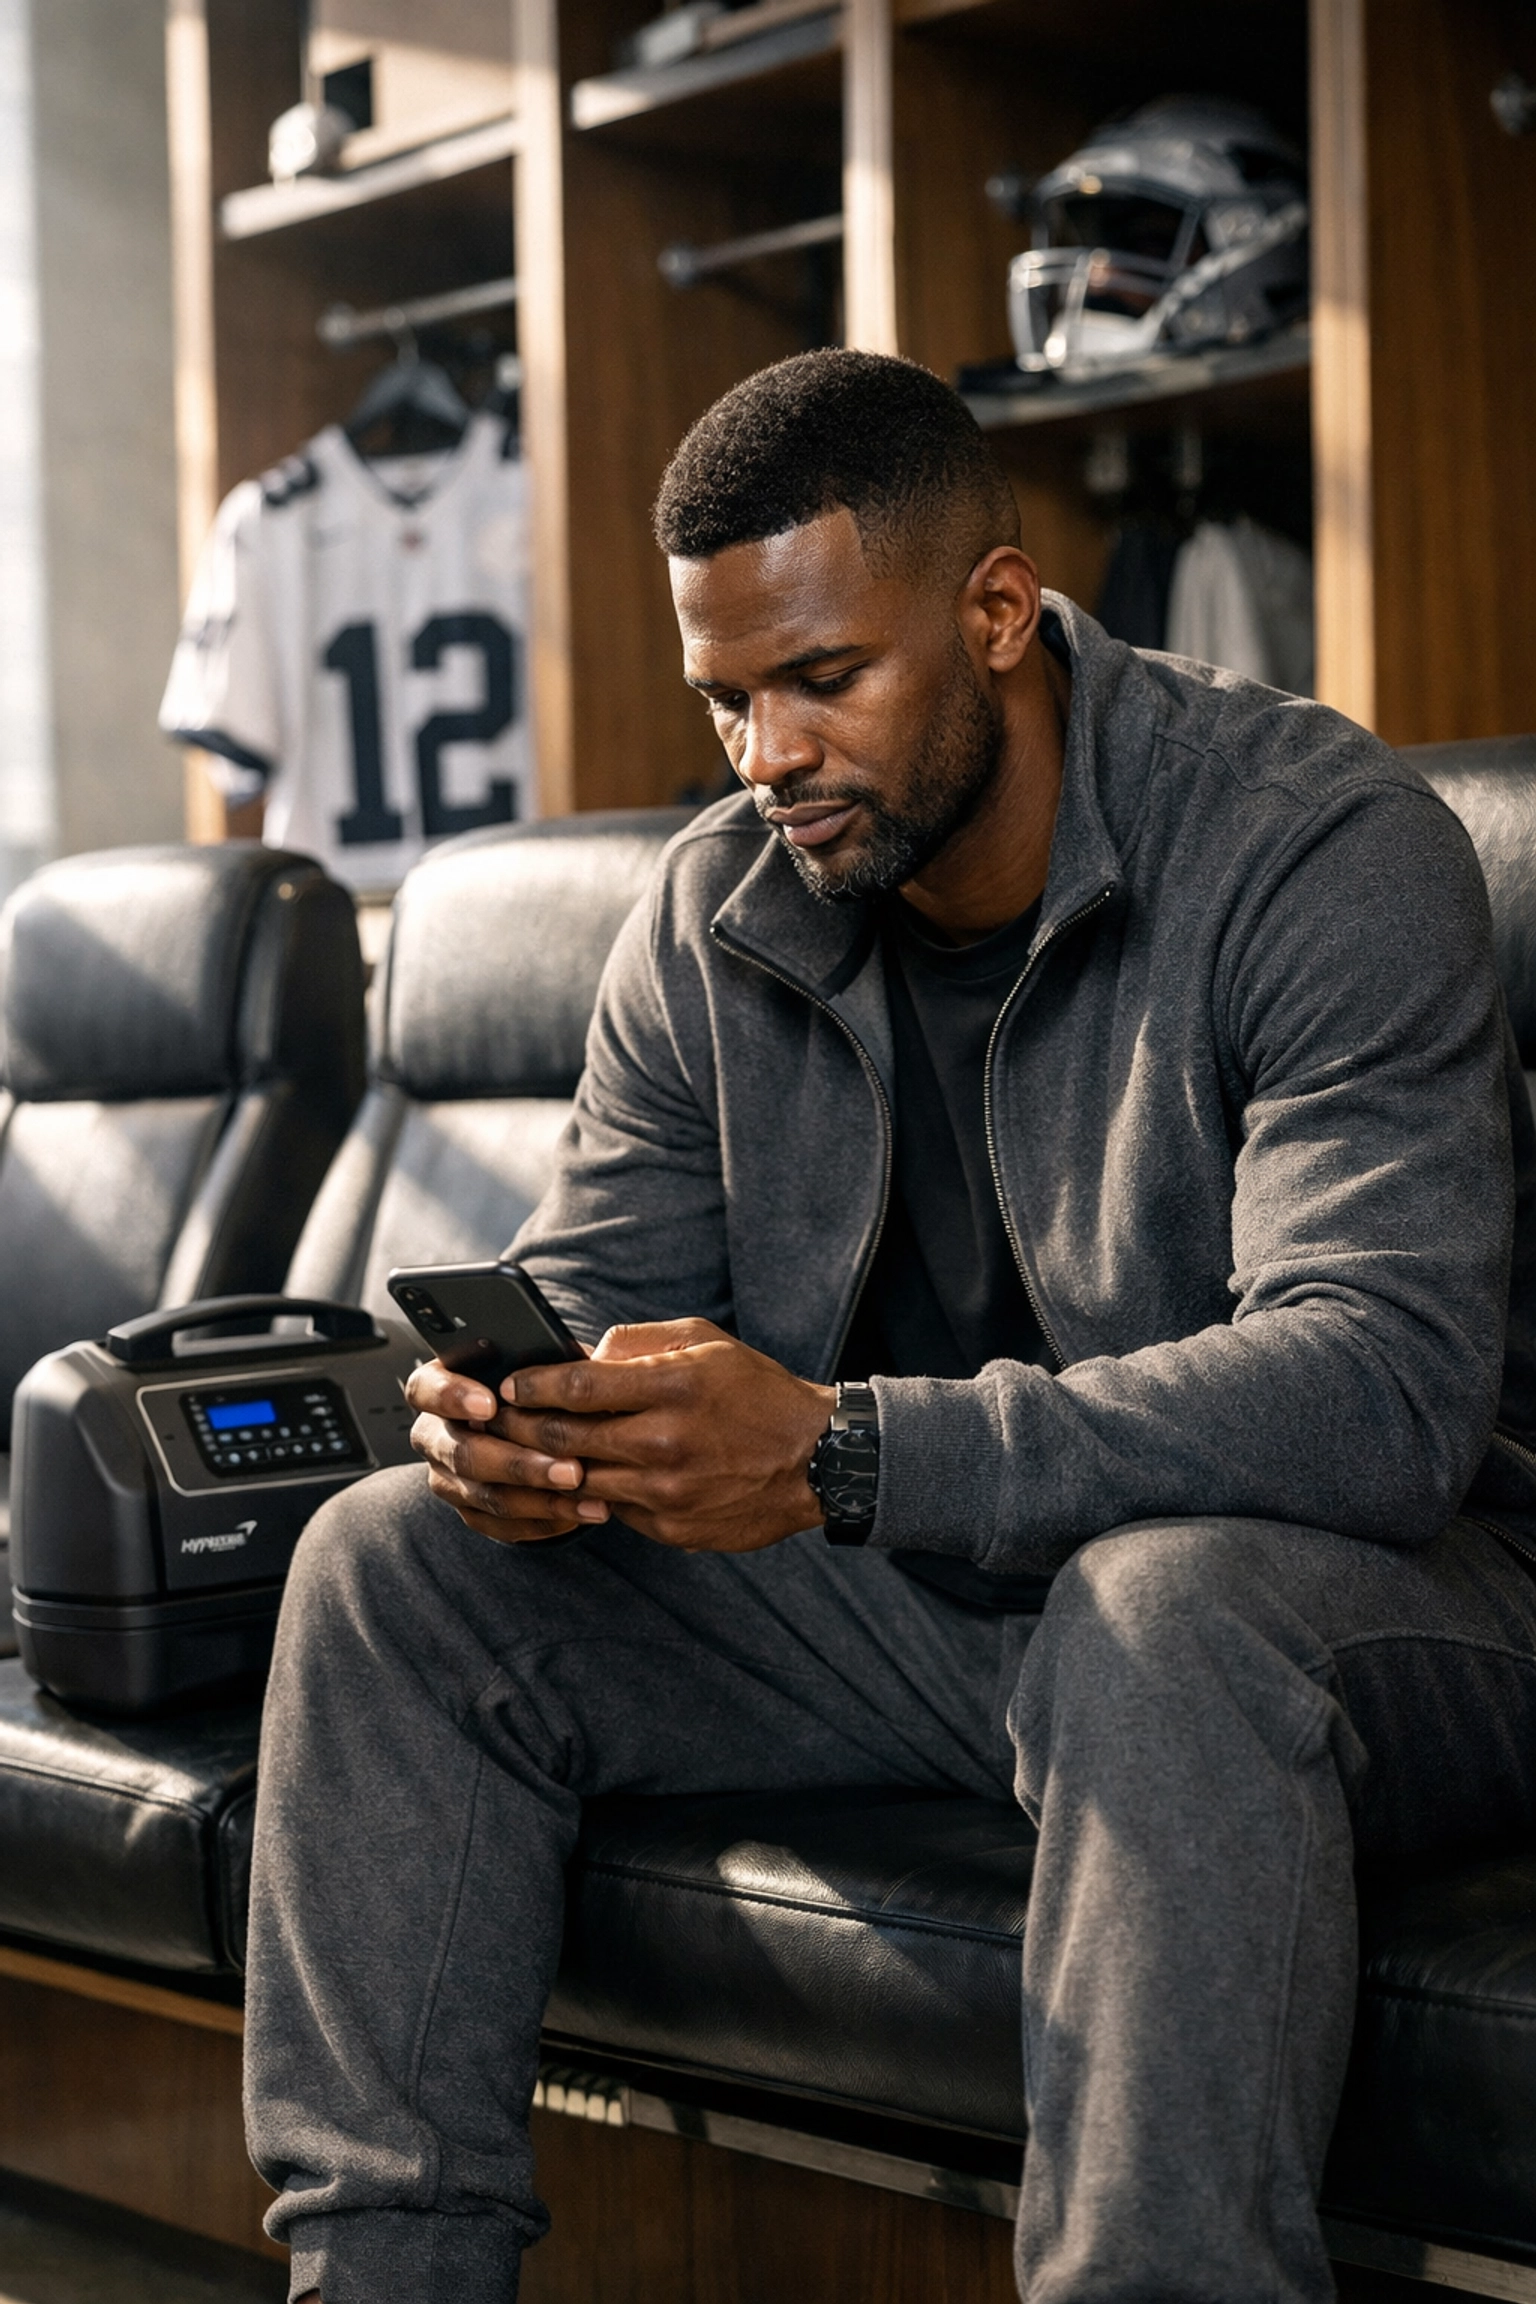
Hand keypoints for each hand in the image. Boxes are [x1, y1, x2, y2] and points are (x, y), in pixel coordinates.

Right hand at [407, 1351, 612, 1545]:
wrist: (544, 1425)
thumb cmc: (537, 1386)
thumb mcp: (539, 1362)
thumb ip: (545, 1360)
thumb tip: (577, 1364)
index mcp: (439, 1387)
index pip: (425, 1389)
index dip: (452, 1397)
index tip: (490, 1404)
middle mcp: (435, 1436)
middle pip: (463, 1454)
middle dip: (520, 1464)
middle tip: (570, 1468)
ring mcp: (448, 1478)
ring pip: (487, 1495)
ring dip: (541, 1498)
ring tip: (585, 1491)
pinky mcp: (470, 1511)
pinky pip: (501, 1524)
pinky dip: (543, 1519)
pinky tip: (578, 1510)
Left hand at [495, 1318, 834, 1553]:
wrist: (818, 1461)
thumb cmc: (757, 1392)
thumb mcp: (704, 1342)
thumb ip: (636, 1343)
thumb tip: (580, 1356)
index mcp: (673, 1387)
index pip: (577, 1386)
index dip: (531, 1384)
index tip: (509, 1384)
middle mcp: (665, 1442)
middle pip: (564, 1440)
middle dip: (520, 1429)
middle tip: (496, 1421)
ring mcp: (668, 1491)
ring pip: (580, 1482)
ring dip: (546, 1470)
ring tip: (524, 1454)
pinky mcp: (672, 1528)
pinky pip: (613, 1510)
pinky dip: (593, 1495)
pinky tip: (580, 1481)